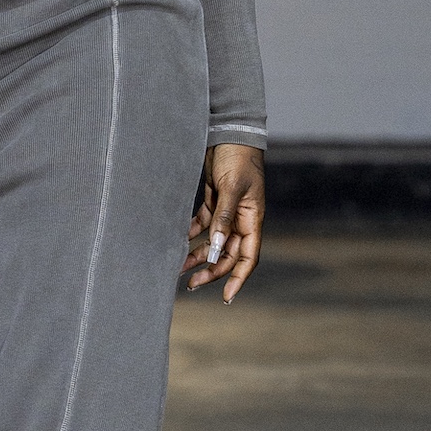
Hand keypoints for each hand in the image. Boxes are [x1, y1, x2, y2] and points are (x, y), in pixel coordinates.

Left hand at [183, 143, 264, 303]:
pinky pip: (203, 224)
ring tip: (179, 267)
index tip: (225, 296)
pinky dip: (192, 234)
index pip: (247, 257)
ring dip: (198, 255)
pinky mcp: (213, 200)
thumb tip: (216, 246)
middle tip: (190, 283)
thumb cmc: (237, 159)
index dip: (238, 278)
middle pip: (227, 253)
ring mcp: (227, 211)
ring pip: (213, 242)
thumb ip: (223, 216)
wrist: (229, 133)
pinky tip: (179, 242)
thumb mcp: (230, 188)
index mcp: (252, 218)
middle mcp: (240, 219)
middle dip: (211, 270)